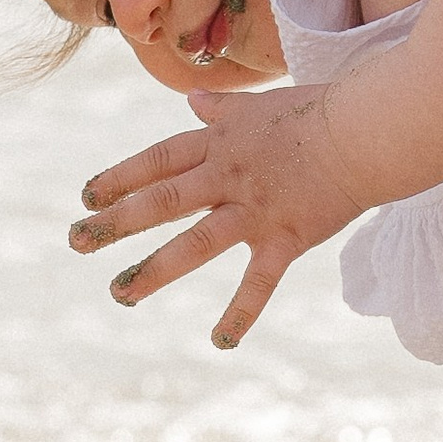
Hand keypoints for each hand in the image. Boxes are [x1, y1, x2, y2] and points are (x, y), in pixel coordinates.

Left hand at [69, 81, 365, 348]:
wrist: (367, 130)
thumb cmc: (318, 112)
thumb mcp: (260, 104)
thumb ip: (221, 109)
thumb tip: (192, 100)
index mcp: (219, 144)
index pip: (157, 160)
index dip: (119, 178)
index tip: (86, 197)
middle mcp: (228, 176)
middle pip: (161, 200)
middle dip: (115, 223)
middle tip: (75, 242)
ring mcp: (255, 209)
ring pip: (195, 242)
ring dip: (154, 270)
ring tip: (120, 292)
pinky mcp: (286, 237)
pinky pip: (259, 281)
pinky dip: (240, 313)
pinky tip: (218, 342)